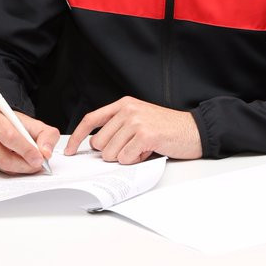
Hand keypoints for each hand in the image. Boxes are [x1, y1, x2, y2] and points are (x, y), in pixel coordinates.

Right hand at [0, 108, 59, 174]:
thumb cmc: (14, 123)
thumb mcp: (34, 124)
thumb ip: (46, 135)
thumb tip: (46, 153)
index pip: (9, 136)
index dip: (26, 150)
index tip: (39, 158)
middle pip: (3, 156)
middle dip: (25, 164)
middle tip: (38, 164)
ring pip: (1, 167)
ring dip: (20, 169)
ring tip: (30, 162)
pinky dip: (12, 170)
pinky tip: (17, 162)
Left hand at [65, 97, 202, 164]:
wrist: (194, 130)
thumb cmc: (167, 128)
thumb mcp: (139, 119)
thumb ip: (118, 127)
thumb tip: (95, 145)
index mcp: (124, 104)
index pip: (91, 119)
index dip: (78, 137)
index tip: (71, 150)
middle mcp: (128, 110)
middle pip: (99, 142)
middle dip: (112, 152)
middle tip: (132, 147)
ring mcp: (137, 121)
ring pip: (111, 152)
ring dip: (125, 156)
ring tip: (142, 148)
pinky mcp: (145, 135)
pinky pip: (126, 158)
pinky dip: (135, 160)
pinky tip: (147, 151)